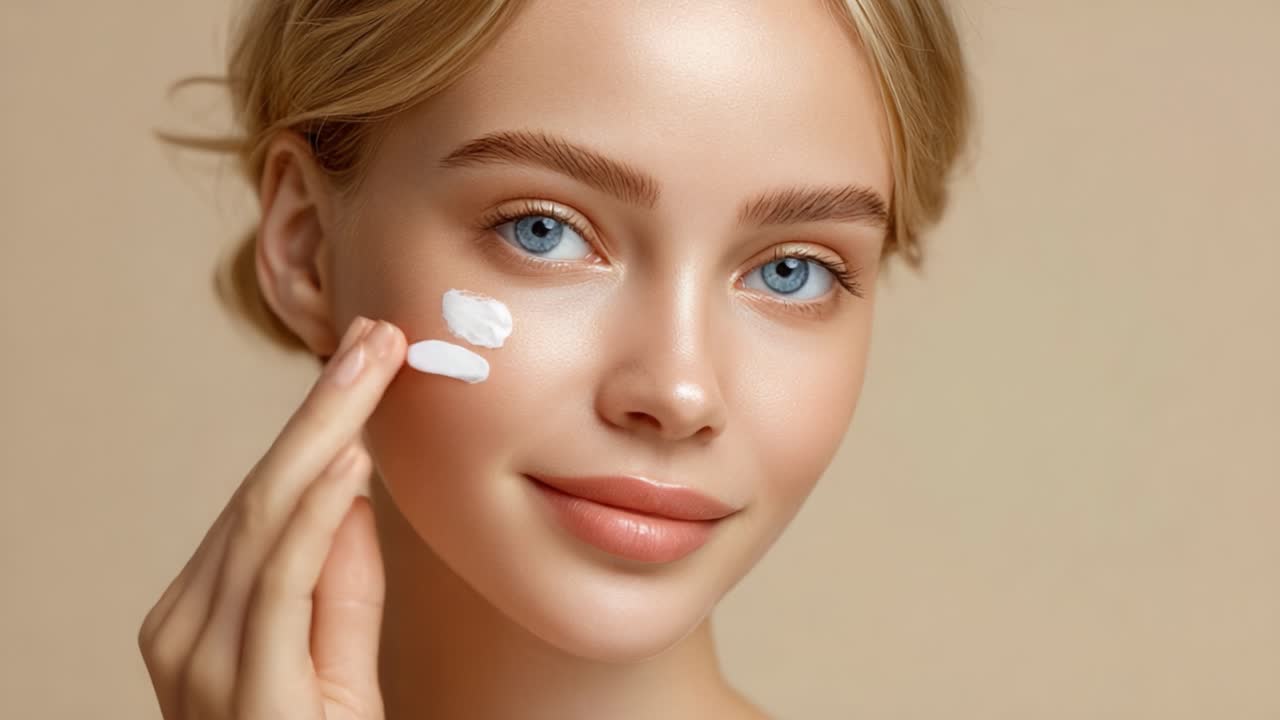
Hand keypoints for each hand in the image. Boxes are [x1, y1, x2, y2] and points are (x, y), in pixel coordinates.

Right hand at [138, 316, 405, 718]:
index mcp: (201, 620)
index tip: (364, 364)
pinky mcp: (245, 692)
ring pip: (264, 523)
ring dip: (324, 435)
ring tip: (374, 367)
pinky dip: (314, 514)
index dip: (316, 427)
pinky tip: (349, 460)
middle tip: (377, 339)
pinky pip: (280, 582)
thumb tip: (350, 493)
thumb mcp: (336, 661)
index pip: (263, 503)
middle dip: (323, 411)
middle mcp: (185, 634)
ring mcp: (203, 664)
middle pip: (260, 497)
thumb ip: (340, 584)